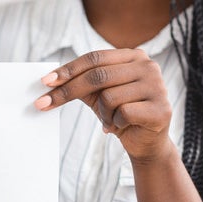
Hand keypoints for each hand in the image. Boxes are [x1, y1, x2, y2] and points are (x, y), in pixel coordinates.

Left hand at [35, 49, 172, 164]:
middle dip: (67, 91)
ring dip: (102, 114)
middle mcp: (148, 66)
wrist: (146, 143)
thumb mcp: (98, 95)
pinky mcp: (160, 109)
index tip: (45, 82)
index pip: (95, 58)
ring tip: (111, 120)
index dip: (68, 70)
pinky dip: (114, 123)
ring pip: (108, 97)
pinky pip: (122, 113)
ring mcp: (157, 86)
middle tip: (42, 104)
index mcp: (134, 57)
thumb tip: (49, 81)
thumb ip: (81, 83)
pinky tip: (121, 127)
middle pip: (97, 75)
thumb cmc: (119, 114)